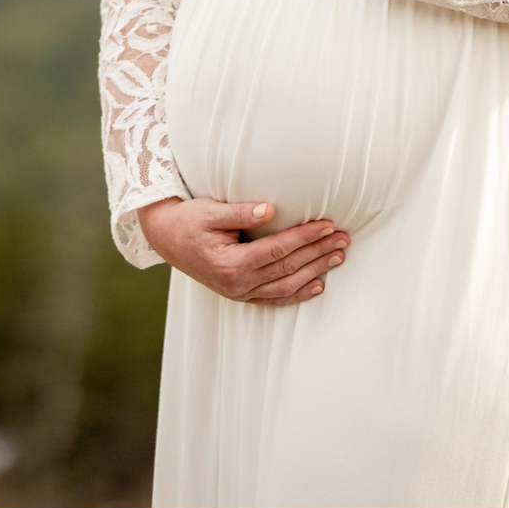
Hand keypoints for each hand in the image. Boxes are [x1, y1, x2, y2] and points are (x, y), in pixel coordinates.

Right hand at [137, 196, 347, 303]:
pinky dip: (298, 292)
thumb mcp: (210, 210)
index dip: (305, 236)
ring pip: (287, 285)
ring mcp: (239, 292)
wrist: (165, 238)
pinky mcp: (240, 294)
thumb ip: (241, 212)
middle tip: (343, 239)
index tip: (327, 224)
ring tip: (337, 256)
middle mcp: (237, 283)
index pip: (278, 249)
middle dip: (318, 252)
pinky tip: (317, 284)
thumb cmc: (187, 220)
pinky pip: (275, 298)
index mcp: (231, 263)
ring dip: (315, 271)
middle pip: (288, 267)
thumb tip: (270, 209)